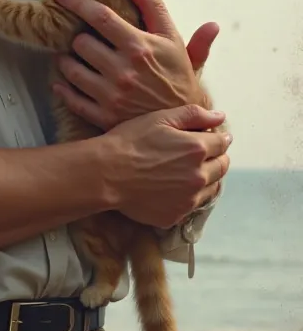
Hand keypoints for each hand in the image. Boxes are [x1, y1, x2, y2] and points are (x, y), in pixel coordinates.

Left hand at [52, 0, 215, 129]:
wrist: (185, 124)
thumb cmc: (177, 75)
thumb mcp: (171, 38)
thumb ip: (152, 4)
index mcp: (139, 47)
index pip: (100, 17)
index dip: (76, 2)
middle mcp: (123, 71)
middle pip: (80, 42)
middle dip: (79, 38)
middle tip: (83, 40)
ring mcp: (112, 96)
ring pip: (70, 68)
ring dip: (67, 61)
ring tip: (74, 58)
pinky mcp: (104, 117)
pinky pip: (71, 98)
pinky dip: (62, 88)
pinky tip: (64, 82)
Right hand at [104, 104, 231, 227]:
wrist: (107, 173)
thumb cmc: (131, 141)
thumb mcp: (160, 118)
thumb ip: (194, 115)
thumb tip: (221, 116)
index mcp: (197, 149)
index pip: (222, 143)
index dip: (218, 137)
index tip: (211, 136)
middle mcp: (199, 176)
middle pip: (222, 167)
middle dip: (216, 157)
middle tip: (200, 153)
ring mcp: (189, 199)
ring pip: (212, 188)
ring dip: (207, 177)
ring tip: (189, 170)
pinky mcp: (177, 215)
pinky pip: (193, 204)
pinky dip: (190, 195)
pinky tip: (174, 186)